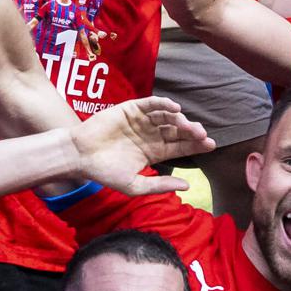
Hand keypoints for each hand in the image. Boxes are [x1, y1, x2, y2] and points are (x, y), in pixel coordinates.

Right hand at [69, 94, 211, 194]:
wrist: (80, 157)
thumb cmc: (105, 172)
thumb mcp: (135, 185)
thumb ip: (160, 185)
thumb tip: (188, 186)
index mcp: (155, 152)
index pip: (181, 147)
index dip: (196, 146)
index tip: (211, 145)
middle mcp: (152, 134)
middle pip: (178, 131)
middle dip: (192, 133)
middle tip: (203, 136)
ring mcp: (143, 121)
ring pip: (168, 117)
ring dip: (181, 120)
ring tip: (190, 126)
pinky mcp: (132, 109)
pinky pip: (152, 104)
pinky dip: (163, 104)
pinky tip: (175, 109)